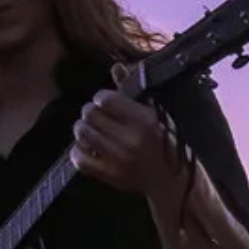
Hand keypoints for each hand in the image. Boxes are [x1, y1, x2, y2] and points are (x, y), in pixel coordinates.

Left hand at [70, 79, 180, 195]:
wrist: (170, 181)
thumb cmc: (164, 143)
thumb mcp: (155, 114)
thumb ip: (133, 90)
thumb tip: (116, 67)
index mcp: (144, 119)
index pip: (106, 99)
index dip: (101, 98)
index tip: (105, 102)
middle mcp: (130, 138)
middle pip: (90, 115)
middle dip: (90, 111)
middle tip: (95, 115)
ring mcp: (118, 158)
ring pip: (82, 133)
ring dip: (82, 128)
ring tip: (90, 129)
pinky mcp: (109, 174)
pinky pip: (79, 158)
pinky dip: (78, 150)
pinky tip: (86, 147)